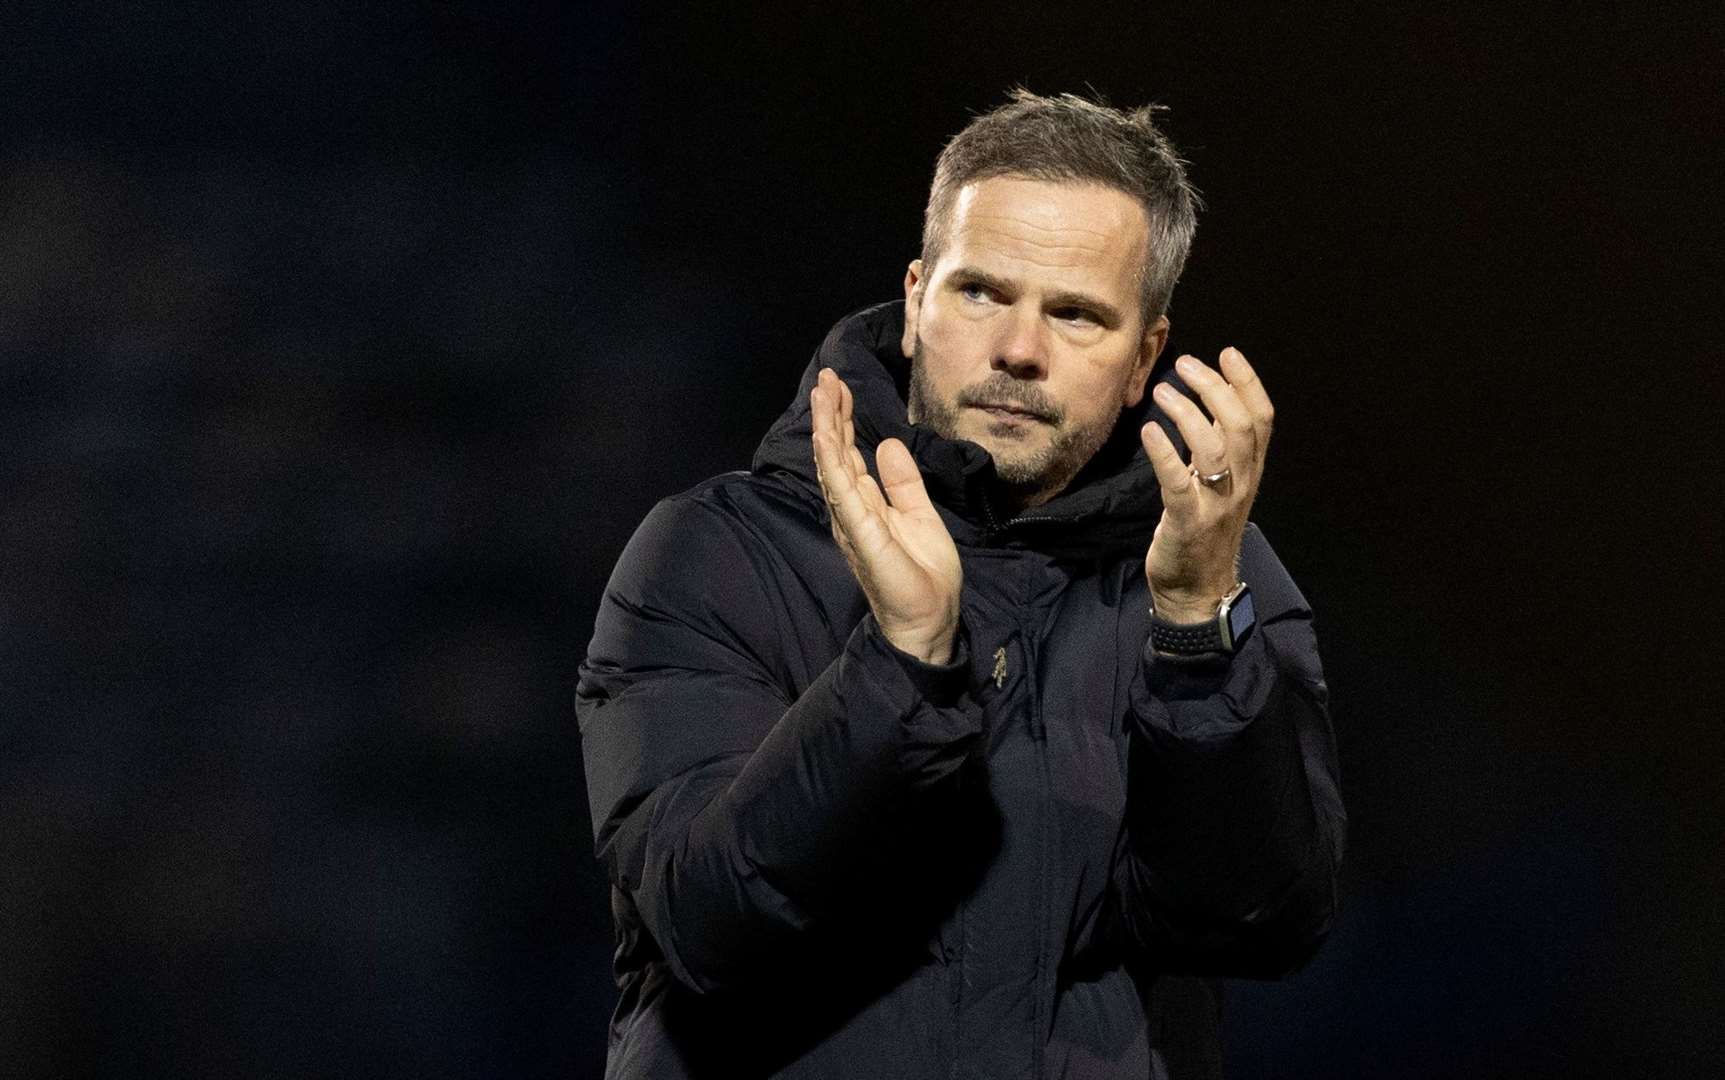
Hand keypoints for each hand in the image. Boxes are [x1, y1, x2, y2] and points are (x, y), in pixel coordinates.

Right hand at [811, 367, 960, 664]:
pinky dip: (831, 462)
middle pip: (835, 454)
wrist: (931, 619)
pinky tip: (825, 436)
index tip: (840, 387)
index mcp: (867, 506)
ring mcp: (852, 522)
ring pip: (832, 466)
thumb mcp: (920, 515)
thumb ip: (902, 482)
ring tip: (821, 393)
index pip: (849, 455)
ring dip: (825, 428)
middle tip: (826, 377)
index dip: (843, 420)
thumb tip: (886, 444)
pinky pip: (842, 493)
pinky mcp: (861, 535)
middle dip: (829, 415)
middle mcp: (851, 511)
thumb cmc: (924, 575)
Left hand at [1139, 348, 1273, 622]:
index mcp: (1251, 472)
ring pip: (1214, 448)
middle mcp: (1241, 484)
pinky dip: (1164, 451)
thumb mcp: (1220, 486)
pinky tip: (1149, 429)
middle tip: (1186, 364)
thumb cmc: (1203, 532)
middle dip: (1215, 387)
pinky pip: (1177, 481)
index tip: (1228, 353)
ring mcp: (1216, 504)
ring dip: (1188, 412)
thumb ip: (1218, 448)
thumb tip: (1207, 402)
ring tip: (1164, 390)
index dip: (1248, 382)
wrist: (1198, 590)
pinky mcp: (1187, 522)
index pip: (1262, 419)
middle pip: (1240, 425)